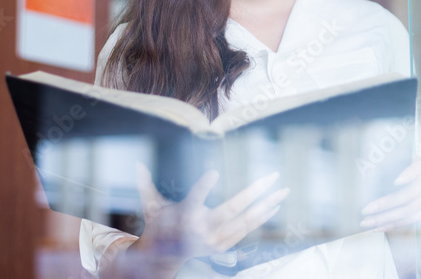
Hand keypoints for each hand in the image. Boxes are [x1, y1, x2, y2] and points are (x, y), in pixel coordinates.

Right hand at [111, 165, 288, 275]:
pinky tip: (272, 206)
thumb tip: (137, 163)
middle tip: (272, 177)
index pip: (193, 199)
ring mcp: (214, 240)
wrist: (162, 258)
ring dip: (266, 206)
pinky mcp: (222, 246)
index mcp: (183, 216)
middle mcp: (201, 230)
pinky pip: (245, 231)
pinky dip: (260, 219)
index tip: (214, 172)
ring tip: (283, 191)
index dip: (203, 187)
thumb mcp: (150, 206)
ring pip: (245, 222)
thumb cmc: (158, 225)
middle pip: (232, 210)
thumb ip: (145, 184)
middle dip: (255, 193)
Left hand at [359, 155, 420, 231]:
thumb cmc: (388, 170)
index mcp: (419, 164)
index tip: (395, 181)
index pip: (418, 168)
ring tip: (367, 222)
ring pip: (407, 211)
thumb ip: (379, 168)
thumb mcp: (385, 165)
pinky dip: (391, 225)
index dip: (408, 175)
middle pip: (409, 194)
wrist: (399, 181)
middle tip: (365, 210)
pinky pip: (408, 221)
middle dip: (386, 203)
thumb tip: (364, 172)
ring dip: (385, 218)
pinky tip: (376, 227)